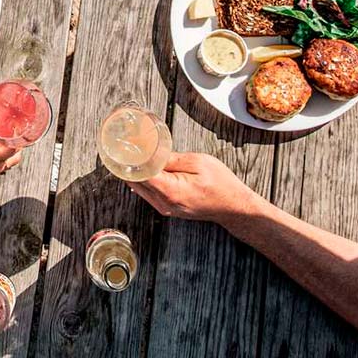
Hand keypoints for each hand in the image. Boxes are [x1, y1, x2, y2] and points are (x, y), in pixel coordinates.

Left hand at [127, 152, 266, 222]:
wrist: (233, 206)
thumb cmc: (221, 184)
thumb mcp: (198, 162)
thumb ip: (172, 159)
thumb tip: (151, 154)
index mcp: (171, 190)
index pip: (139, 175)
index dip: (129, 161)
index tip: (124, 148)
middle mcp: (164, 203)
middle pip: (136, 182)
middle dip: (130, 165)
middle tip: (127, 148)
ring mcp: (165, 208)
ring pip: (141, 188)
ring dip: (137, 173)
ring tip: (136, 156)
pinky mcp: (168, 209)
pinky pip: (149, 193)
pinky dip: (145, 181)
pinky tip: (147, 169)